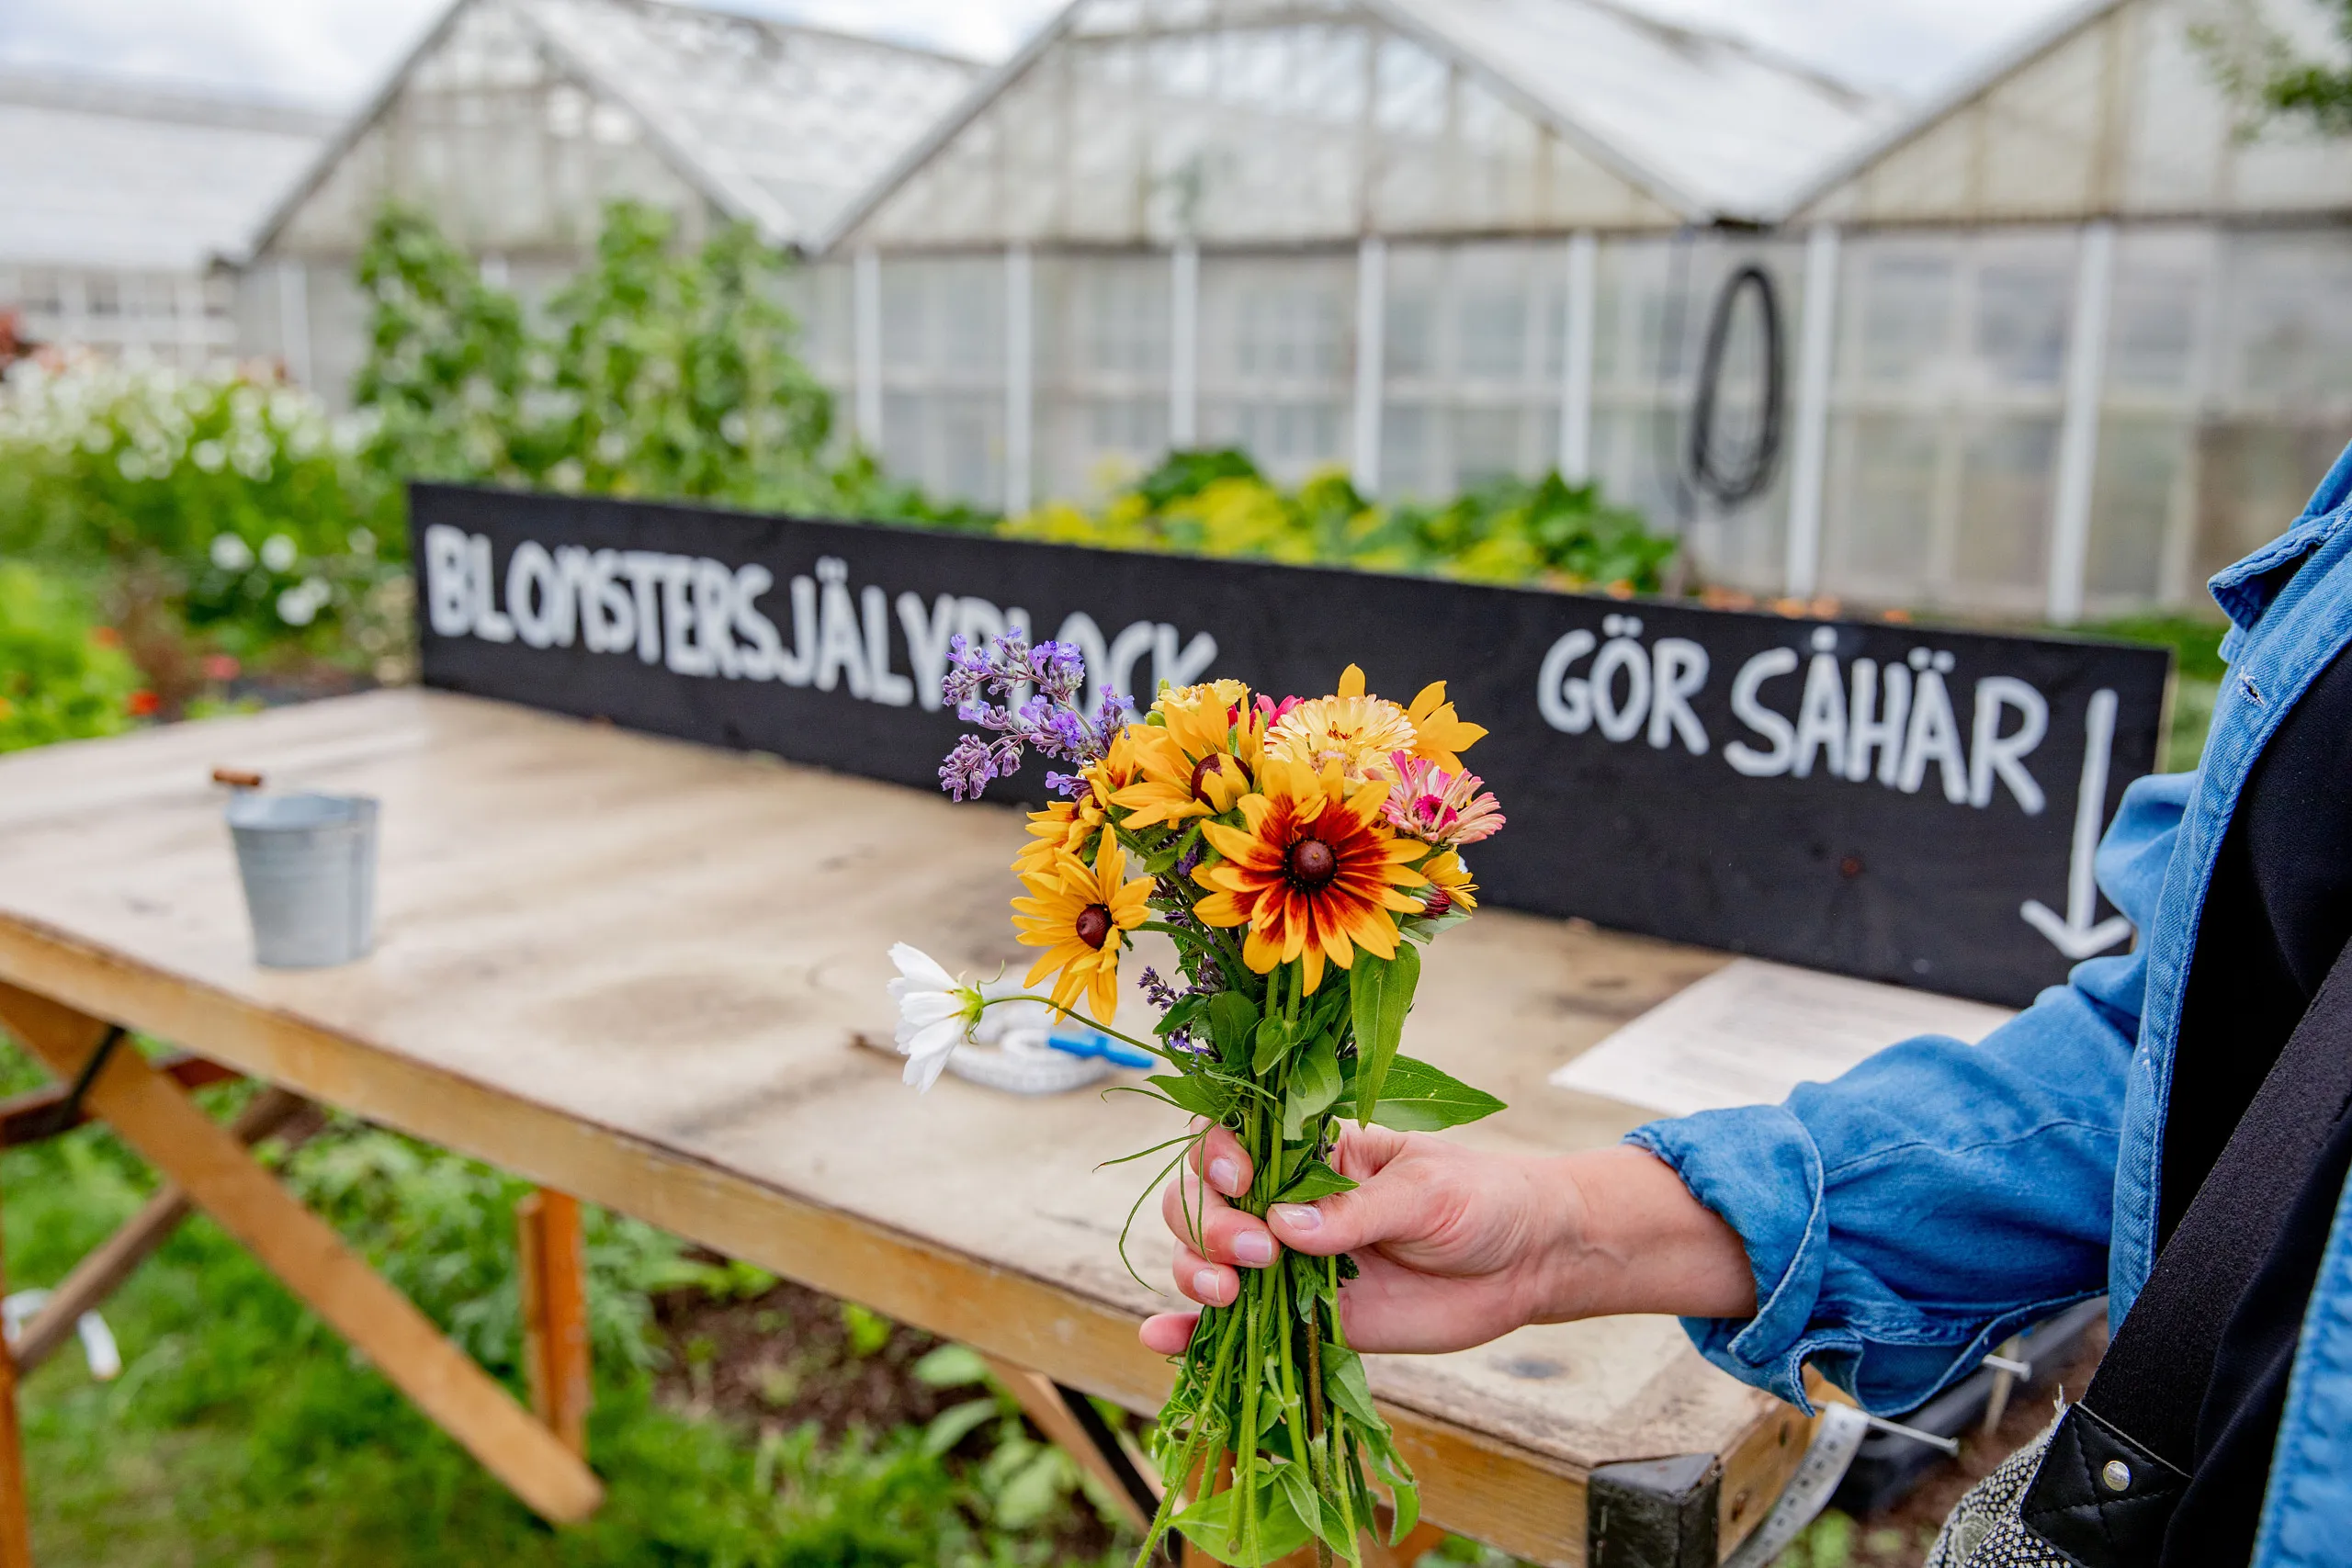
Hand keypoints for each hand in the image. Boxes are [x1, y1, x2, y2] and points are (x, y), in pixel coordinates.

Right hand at [1138, 1123, 1755, 1355]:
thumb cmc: (1483, 1200)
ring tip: (1227, 1295)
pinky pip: (1240, 1324)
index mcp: (1312, 1152)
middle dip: (1208, 1225)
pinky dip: (1192, 1331)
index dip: (1217, 1158)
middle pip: (1202, 1200)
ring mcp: (1290, 1262)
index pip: (1232, 1140)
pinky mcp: (1306, 1316)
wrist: (1528, 1262)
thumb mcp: (1427, 1192)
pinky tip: (1164, 1339)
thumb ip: (1358, 1212)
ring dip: (1195, 1273)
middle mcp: (1286, 1203)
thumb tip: (1285, 1228)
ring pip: (1207, 1258)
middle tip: (1256, 1255)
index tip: (1242, 1182)